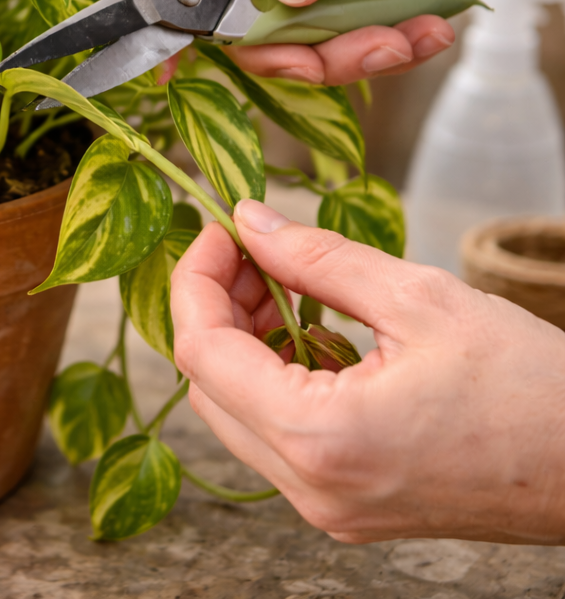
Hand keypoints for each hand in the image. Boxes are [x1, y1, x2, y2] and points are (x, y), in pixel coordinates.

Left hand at [170, 200, 564, 542]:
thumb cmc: (529, 387)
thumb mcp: (417, 298)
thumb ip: (317, 257)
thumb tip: (250, 220)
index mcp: (320, 439)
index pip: (201, 352)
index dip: (197, 279)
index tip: (219, 230)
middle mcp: (309, 487)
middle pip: (208, 385)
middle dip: (215, 305)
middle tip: (250, 249)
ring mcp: (326, 506)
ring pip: (235, 411)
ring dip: (242, 339)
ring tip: (279, 281)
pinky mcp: (345, 504)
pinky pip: (276, 434)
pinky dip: (274, 374)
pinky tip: (307, 328)